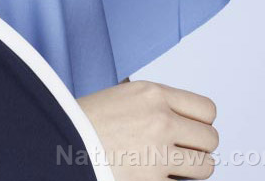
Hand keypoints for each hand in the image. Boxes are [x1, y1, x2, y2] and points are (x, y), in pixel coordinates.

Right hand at [76, 79, 218, 179]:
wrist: (53, 140)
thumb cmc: (84, 121)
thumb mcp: (122, 98)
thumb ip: (156, 105)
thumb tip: (188, 124)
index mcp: (151, 93)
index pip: (207, 110)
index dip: (200, 123)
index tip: (188, 130)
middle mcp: (160, 119)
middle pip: (211, 138)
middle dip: (196, 147)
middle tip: (176, 151)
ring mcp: (158, 151)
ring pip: (206, 165)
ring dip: (189, 169)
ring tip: (166, 166)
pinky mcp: (152, 180)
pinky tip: (148, 174)